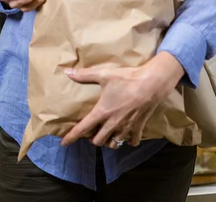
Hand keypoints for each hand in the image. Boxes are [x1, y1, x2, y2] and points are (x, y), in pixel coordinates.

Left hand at [61, 52, 183, 148]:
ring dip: (108, 141)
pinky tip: (127, 137)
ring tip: (107, 135)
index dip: (71, 136)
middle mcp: (112, 123)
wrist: (151, 83)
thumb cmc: (127, 79)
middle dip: (92, 138)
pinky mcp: (138, 127)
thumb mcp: (104, 74)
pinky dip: (129, 141)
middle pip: (98, 141)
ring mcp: (126, 127)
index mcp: (102, 112)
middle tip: (91, 132)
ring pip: (114, 143)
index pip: (83, 128)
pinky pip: (133, 141)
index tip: (64, 143)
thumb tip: (67, 72)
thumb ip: (85, 75)